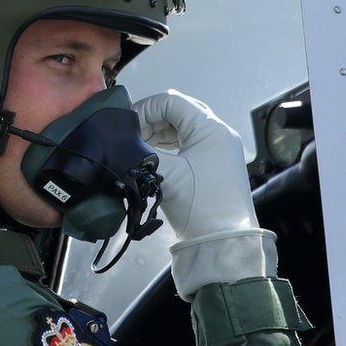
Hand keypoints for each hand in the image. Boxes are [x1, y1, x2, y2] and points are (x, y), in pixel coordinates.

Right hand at [133, 90, 276, 299]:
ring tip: (139, 146)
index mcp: (211, 128)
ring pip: (183, 128)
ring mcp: (218, 150)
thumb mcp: (165, 173)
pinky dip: (169, 145)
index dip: (144, 108)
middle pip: (178, 111)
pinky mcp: (214, 166)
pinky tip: (152, 155)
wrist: (222, 243)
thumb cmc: (198, 206)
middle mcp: (218, 134)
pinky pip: (188, 144)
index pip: (172, 101)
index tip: (125, 126)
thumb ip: (141, 150)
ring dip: (158, 133)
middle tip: (131, 136)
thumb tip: (122, 140)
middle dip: (151, 119)